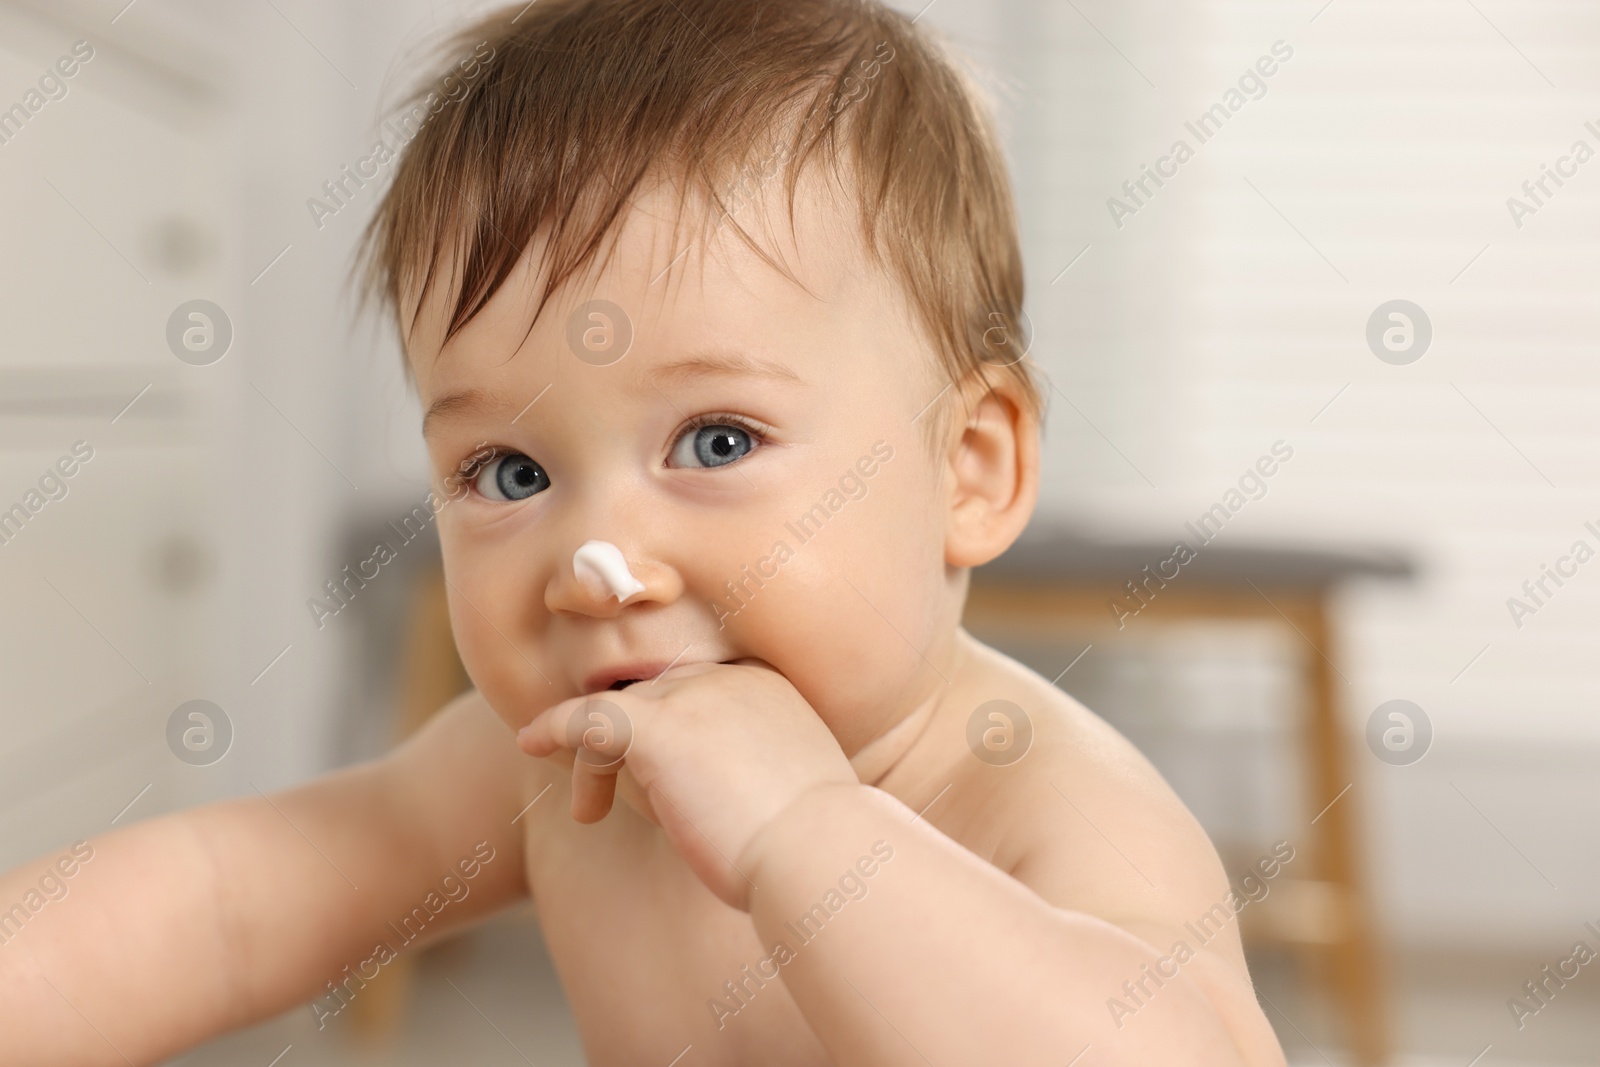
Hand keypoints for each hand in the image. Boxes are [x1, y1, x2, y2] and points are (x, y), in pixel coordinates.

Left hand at [517, 661, 857, 909]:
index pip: (697, 688)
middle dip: (630, 738)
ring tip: (589, 810)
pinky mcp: (659, 726)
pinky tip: (530, 742)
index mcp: (769, 686)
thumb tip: (721, 792)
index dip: (670, 728)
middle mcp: (731, 677)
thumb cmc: (812, 845)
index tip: (657, 771)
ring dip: (596, 758)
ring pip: (620, 708)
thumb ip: (754, 769)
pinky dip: (555, 727)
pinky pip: (588, 718)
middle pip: (655, 693)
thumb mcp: (791, 791)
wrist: (818, 854)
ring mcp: (695, 695)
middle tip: (616, 788)